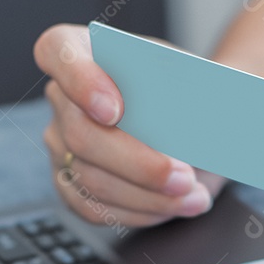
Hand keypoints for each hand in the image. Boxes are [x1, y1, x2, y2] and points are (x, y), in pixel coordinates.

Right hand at [34, 24, 224, 227]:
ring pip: (91, 179)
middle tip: (183, 176)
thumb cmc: (195, 96)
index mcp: (86, 51)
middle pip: (80, 133)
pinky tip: (173, 204)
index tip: (116, 110)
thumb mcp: (205, 83)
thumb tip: (192, 126)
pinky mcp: (71, 183)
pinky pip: (95, 208)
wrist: (203, 126)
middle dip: (138, 163)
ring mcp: (62, 142)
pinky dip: (141, 211)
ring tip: (193, 193)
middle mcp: (65, 97)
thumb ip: (195, 95)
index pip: (58, 51)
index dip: (80, 81)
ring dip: (149, 195)